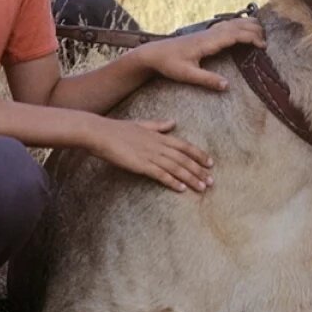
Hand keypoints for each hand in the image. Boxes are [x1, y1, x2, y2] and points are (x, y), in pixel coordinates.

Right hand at [90, 117, 213, 191]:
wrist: (99, 133)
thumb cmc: (117, 129)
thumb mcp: (141, 124)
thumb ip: (158, 125)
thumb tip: (173, 122)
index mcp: (159, 136)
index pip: (184, 145)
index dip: (199, 154)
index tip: (210, 163)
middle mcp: (158, 145)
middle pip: (184, 159)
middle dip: (199, 170)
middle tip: (212, 181)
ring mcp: (150, 155)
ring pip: (176, 168)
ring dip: (191, 178)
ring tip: (202, 188)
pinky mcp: (141, 164)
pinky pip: (160, 174)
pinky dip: (173, 182)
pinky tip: (182, 189)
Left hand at [141, 18, 265, 90]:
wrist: (154, 53)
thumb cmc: (169, 64)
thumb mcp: (187, 75)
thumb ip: (207, 80)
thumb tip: (227, 86)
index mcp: (207, 42)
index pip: (235, 35)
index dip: (251, 38)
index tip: (263, 46)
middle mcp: (208, 34)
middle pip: (236, 25)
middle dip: (254, 29)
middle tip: (268, 40)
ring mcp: (206, 33)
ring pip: (231, 23)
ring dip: (247, 25)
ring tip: (261, 30)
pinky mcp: (204, 35)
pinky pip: (225, 26)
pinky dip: (237, 25)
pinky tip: (241, 28)